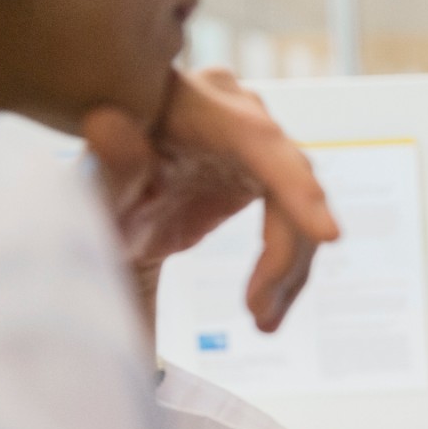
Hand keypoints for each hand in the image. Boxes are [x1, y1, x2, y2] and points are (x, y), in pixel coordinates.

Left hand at [82, 67, 338, 336]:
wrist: (110, 186)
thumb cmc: (101, 181)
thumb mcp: (97, 189)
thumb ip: (108, 165)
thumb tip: (106, 123)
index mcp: (198, 106)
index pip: (259, 142)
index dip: (297, 188)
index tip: (330, 237)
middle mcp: (240, 113)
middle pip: (290, 185)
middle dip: (283, 257)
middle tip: (259, 317)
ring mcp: (259, 142)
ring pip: (300, 208)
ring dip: (288, 270)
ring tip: (262, 322)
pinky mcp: (267, 171)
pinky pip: (294, 219)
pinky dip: (283, 265)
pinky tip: (265, 303)